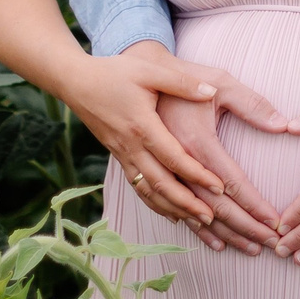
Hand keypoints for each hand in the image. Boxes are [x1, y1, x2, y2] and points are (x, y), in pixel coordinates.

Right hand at [58, 44, 287, 251]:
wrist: (77, 81)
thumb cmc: (117, 72)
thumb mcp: (151, 70)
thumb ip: (183, 82)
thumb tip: (210, 91)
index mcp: (144, 126)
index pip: (174, 157)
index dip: (197, 174)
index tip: (221, 189)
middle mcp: (133, 147)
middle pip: (164, 185)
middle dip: (193, 207)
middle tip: (222, 222)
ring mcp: (125, 156)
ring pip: (152, 193)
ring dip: (179, 212)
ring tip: (207, 228)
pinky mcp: (121, 159)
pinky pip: (141, 190)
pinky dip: (159, 206)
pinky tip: (176, 217)